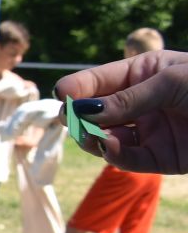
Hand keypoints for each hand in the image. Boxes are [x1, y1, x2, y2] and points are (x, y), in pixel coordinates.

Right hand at [58, 50, 187, 173]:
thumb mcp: (171, 81)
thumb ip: (128, 98)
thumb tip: (82, 111)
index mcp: (143, 73)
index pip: (99, 81)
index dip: (78, 87)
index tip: (61, 94)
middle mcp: (141, 103)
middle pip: (95, 112)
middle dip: (79, 116)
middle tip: (70, 119)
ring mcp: (149, 131)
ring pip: (106, 138)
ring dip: (92, 138)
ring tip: (90, 136)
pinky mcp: (160, 157)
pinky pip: (129, 159)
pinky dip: (114, 155)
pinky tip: (108, 147)